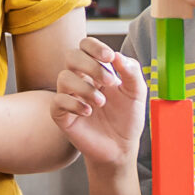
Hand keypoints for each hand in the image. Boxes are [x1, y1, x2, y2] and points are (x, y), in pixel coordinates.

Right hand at [51, 36, 146, 169]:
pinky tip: (88, 112)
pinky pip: (58, 101)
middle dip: (90, 65)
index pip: (86, 46)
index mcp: (97, 70)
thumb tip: (117, 55)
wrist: (121, 148)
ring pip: (63, 77)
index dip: (94, 46)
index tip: (109, 57)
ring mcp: (69, 96)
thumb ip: (131, 72)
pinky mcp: (62, 114)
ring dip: (85, 88)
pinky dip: (74, 104)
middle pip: (71, 56)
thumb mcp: (137, 93)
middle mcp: (80, 79)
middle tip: (110, 81)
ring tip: (101, 102)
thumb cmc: (127, 119)